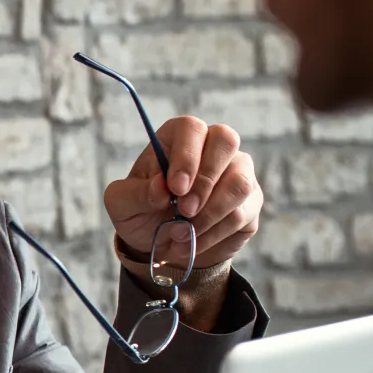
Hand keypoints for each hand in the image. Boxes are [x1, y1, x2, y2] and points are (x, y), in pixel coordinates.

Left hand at [104, 116, 261, 323]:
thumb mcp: (122, 205)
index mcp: (178, 138)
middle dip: (204, 182)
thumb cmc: (141, 212)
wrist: (161, 244)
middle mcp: (213, 147)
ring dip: (209, 215)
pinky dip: (214, 234)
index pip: (192, 129)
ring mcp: (237, 172)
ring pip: (239, 183)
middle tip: (184, 211)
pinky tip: (192, 243)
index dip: (187, 155)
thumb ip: (135, 194)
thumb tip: (159, 187)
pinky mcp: (250, 202)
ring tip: (180, 235)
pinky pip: (242, 214)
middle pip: (226, 141)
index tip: (175, 188)